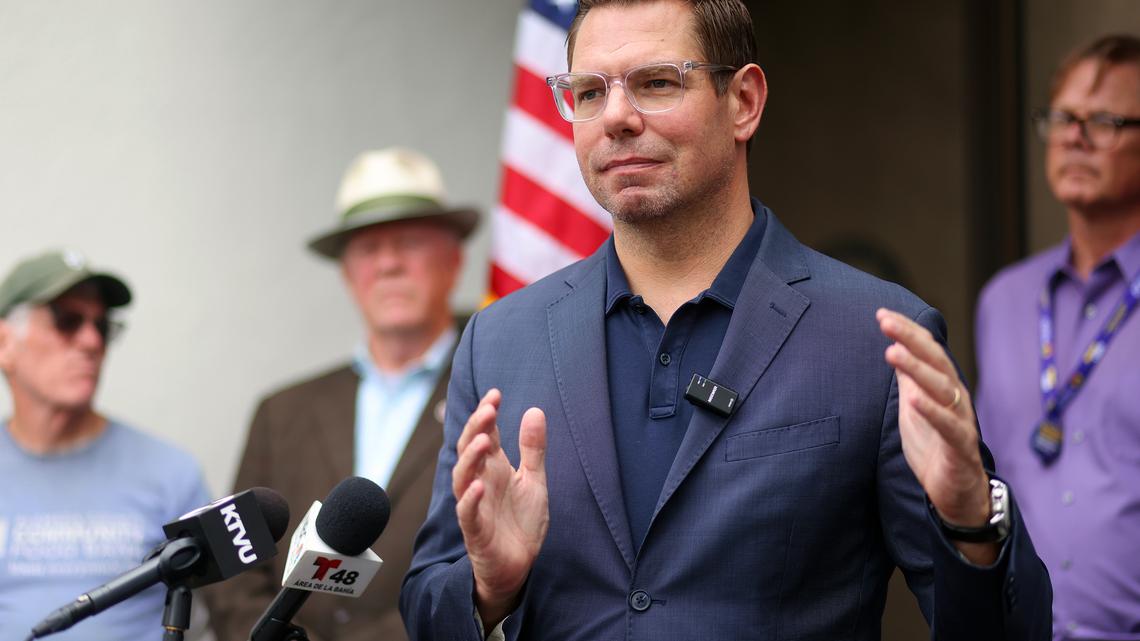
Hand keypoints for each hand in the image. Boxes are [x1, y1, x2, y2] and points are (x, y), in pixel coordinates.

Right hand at [452, 388, 548, 626]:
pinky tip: (477, 487)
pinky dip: (470, 500)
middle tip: (488, 409)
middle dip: (476, 428)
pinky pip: (467, 513)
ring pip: (462, 477)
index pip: (484, 435)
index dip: (486, 415)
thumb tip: (534, 409)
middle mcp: (480, 482)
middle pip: (470, 450)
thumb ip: (532, 448)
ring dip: (470, 458)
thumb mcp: (534, 480)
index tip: (495, 394)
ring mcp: (475, 505)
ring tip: (482, 440)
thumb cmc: (520, 521)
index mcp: (493, 468)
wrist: (519, 566)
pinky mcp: (475, 531)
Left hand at [877, 309, 996, 563]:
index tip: (882, 314)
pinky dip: (932, 411)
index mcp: (943, 387)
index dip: (907, 332)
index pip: (927, 351)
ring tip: (892, 352)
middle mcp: (955, 397)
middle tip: (886, 322)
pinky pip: (948, 426)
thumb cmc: (935, 446)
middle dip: (911, 339)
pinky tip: (913, 399)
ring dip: (917, 369)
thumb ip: (909, 379)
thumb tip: (896, 346)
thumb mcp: (915, 407)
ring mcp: (960, 420)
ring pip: (941, 388)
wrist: (958, 492)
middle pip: (936, 361)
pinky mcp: (960, 446)